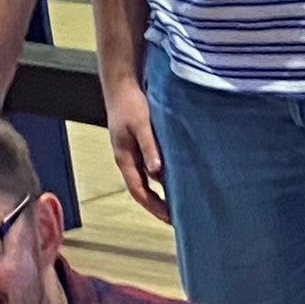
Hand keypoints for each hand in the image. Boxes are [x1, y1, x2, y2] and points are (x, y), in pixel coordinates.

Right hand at [103, 76, 170, 222]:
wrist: (121, 83)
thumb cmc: (130, 103)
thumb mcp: (142, 125)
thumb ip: (150, 147)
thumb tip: (158, 172)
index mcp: (125, 159)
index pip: (139, 192)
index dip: (154, 207)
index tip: (171, 219)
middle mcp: (128, 159)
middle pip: (143, 190)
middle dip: (159, 205)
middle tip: (180, 218)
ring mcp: (133, 152)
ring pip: (148, 178)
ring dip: (163, 191)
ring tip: (183, 200)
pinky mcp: (140, 143)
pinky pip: (152, 165)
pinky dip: (164, 174)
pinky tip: (179, 174)